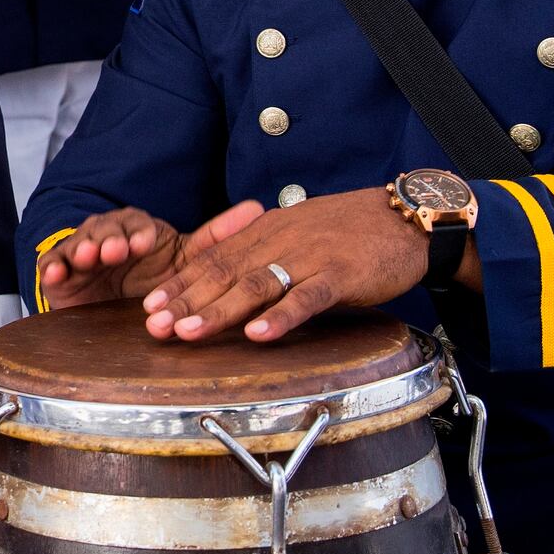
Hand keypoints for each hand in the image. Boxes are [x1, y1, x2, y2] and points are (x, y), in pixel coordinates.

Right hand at [34, 199, 263, 309]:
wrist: (109, 302)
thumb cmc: (151, 276)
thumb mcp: (186, 259)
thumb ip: (217, 237)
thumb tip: (259, 208)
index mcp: (137, 230)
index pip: (136, 223)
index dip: (139, 232)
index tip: (144, 244)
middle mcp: (108, 236)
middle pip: (106, 229)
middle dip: (110, 239)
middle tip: (116, 252)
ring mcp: (82, 253)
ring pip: (81, 243)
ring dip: (84, 249)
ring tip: (90, 258)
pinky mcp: (60, 271)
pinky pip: (53, 264)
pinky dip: (54, 266)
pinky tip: (57, 272)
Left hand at [143, 186, 466, 344]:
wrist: (403, 217)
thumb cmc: (348, 231)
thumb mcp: (296, 233)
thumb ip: (263, 254)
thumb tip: (228, 281)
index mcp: (266, 232)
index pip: (213, 258)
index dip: (180, 283)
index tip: (150, 306)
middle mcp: (280, 241)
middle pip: (224, 272)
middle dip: (186, 301)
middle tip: (153, 326)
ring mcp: (309, 257)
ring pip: (255, 285)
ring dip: (219, 310)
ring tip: (188, 332)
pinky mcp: (340, 274)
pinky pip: (306, 297)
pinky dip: (281, 316)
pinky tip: (258, 335)